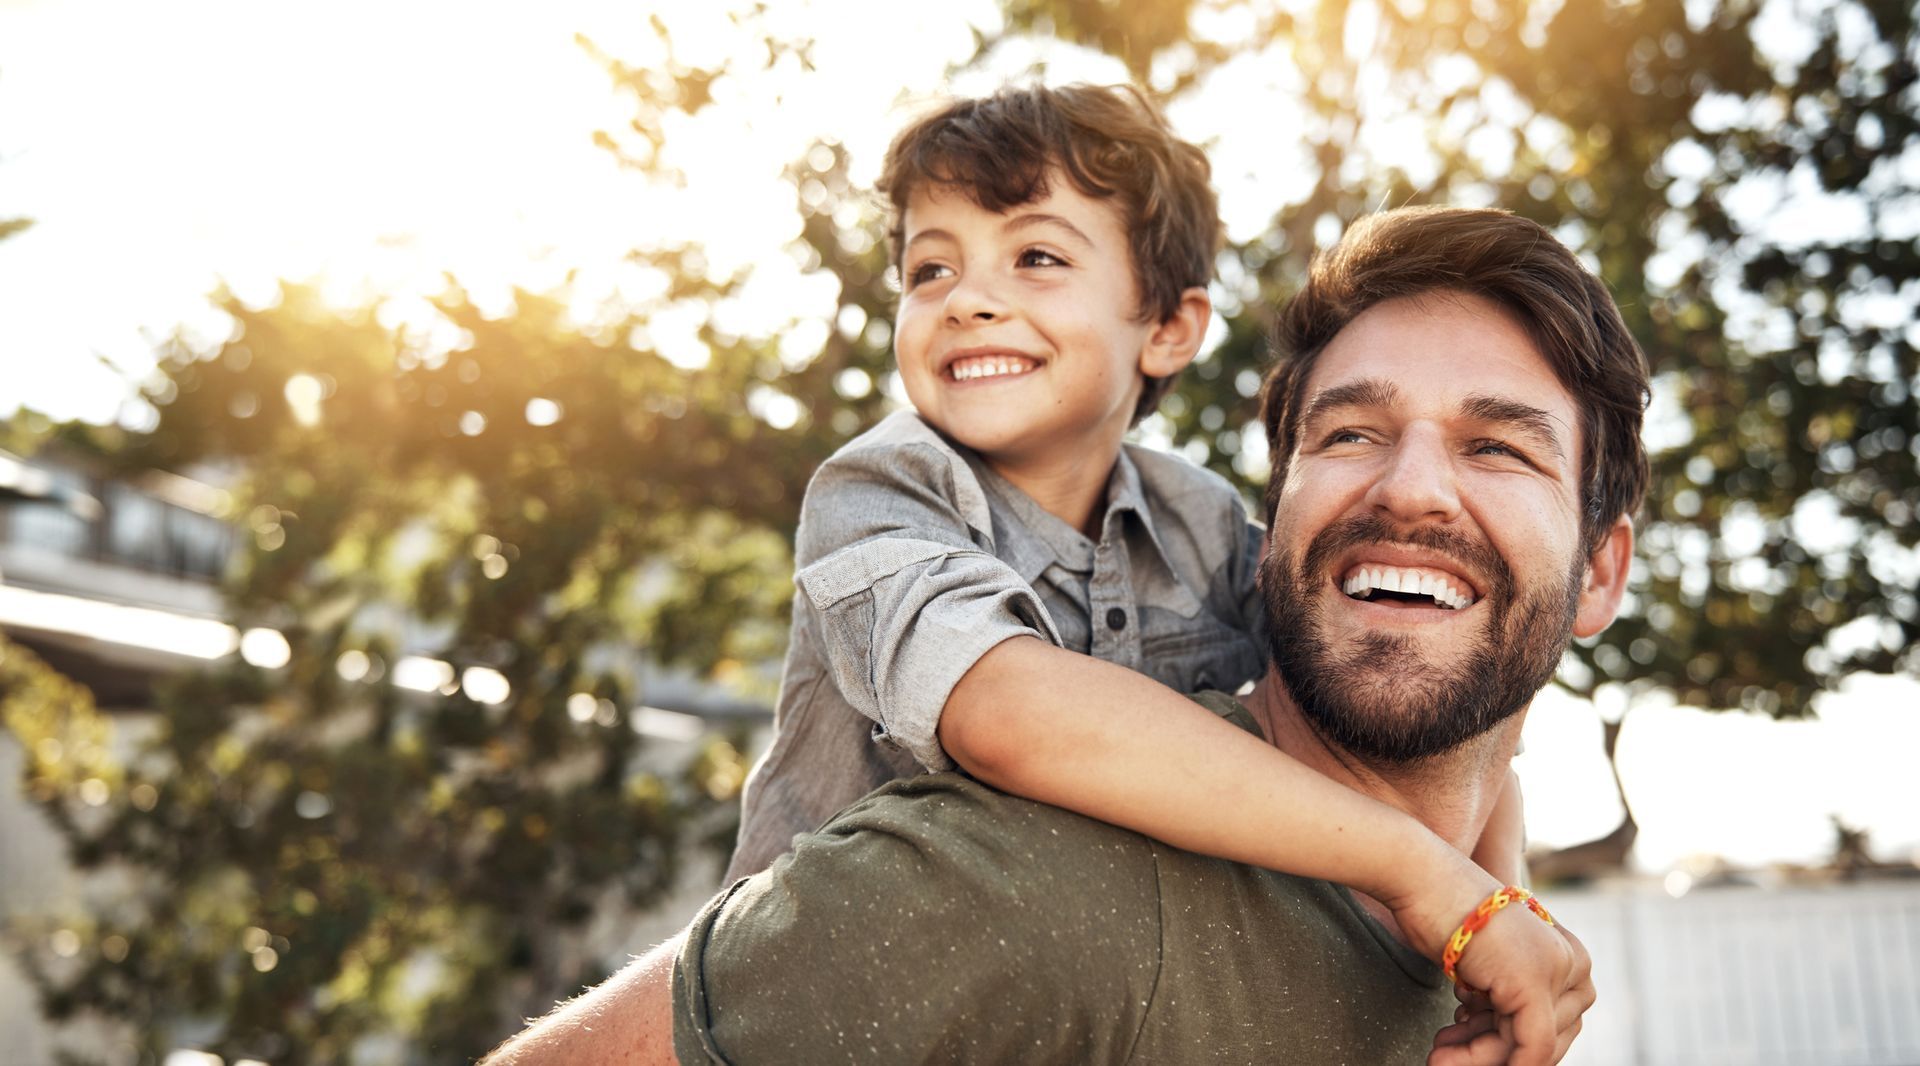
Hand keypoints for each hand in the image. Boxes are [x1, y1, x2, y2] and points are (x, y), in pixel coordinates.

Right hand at [1425, 917, 1593, 1065]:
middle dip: (1497, 1053)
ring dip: (1479, 1060)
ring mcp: (1557, 972)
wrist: (1424, 878)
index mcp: (1568, 953)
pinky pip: (1529, 1048)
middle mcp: (1573, 962)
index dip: (1513, 1043)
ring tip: (1437, 1058)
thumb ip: (1503, 994)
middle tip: (1446, 1054)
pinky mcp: (1533, 984)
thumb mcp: (1488, 962)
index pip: (1555, 1022)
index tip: (1466, 1042)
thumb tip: (1492, 1037)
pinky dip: (1494, 1062)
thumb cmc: (1443, 912)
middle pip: (1549, 1037)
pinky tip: (1445, 1059)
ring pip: (1533, 1047)